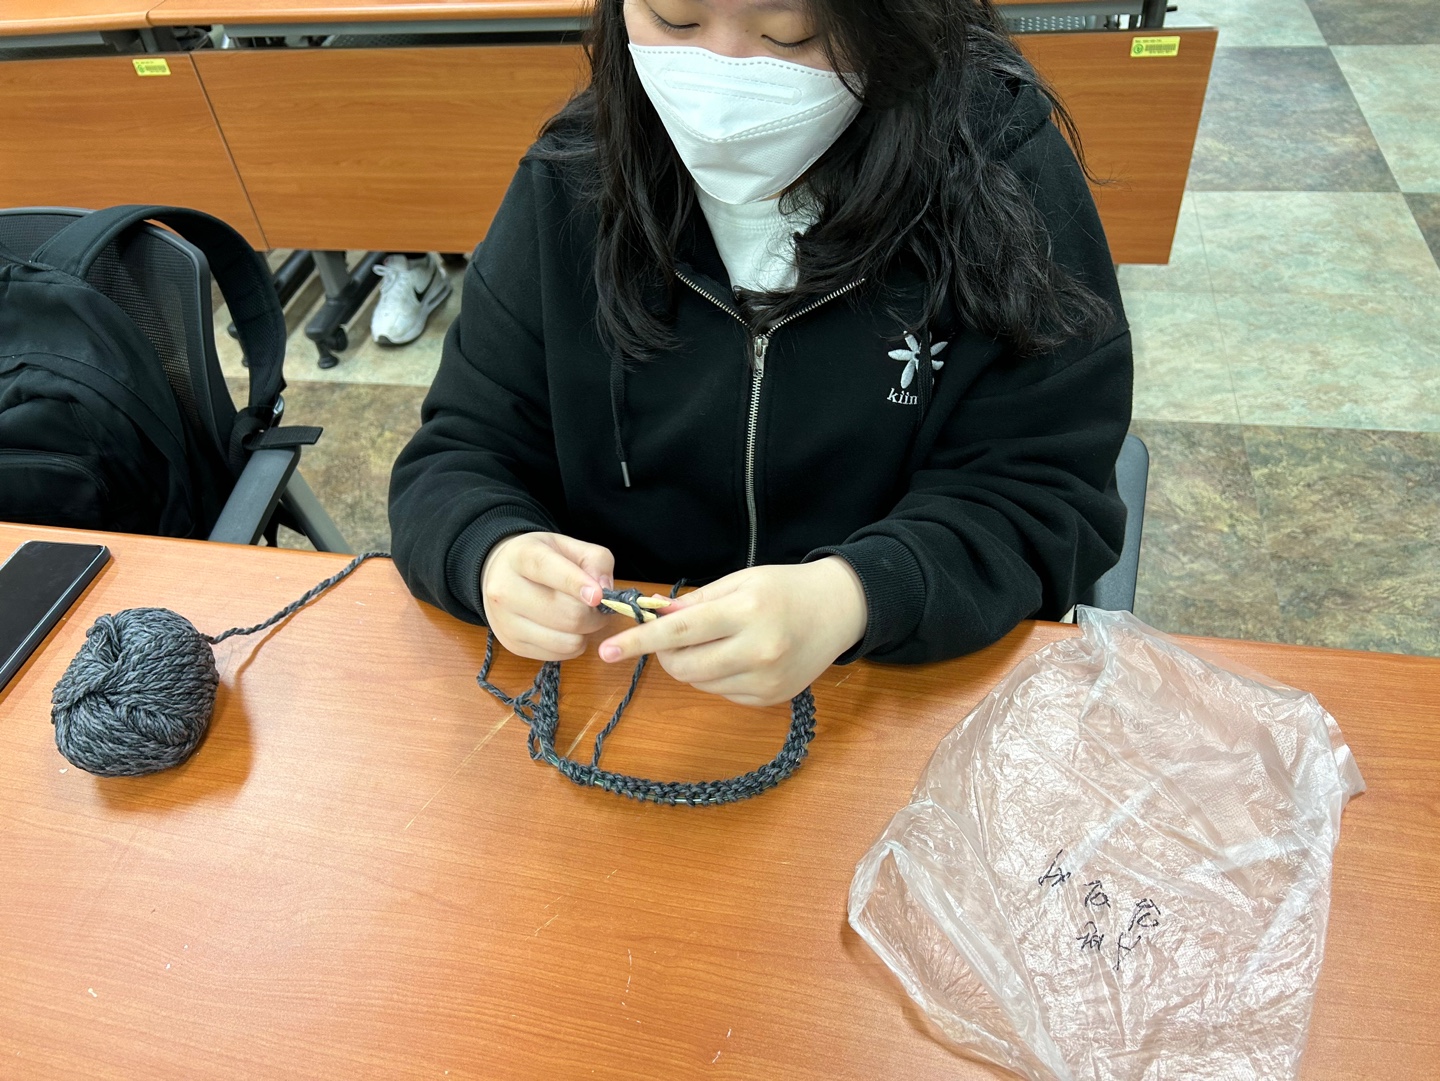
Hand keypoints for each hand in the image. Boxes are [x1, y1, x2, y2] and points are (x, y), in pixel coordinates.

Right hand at [480, 532, 614, 660]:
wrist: (500, 575)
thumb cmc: (542, 559)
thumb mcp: (569, 546)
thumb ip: (595, 560)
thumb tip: (605, 589)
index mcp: (520, 557)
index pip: (547, 569)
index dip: (576, 583)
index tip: (598, 595)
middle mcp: (505, 590)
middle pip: (567, 613)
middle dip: (594, 613)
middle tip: (599, 607)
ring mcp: (506, 621)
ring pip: (566, 640)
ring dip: (586, 632)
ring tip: (582, 617)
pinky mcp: (513, 645)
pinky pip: (560, 654)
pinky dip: (573, 644)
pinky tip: (566, 629)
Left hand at [597, 557, 867, 706]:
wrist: (839, 610)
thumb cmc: (784, 588)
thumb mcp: (740, 580)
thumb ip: (696, 603)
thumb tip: (654, 618)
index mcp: (747, 612)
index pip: (679, 632)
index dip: (639, 642)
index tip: (606, 651)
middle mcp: (758, 650)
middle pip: (684, 667)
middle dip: (665, 654)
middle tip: (671, 637)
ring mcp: (766, 680)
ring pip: (700, 683)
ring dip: (691, 665)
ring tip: (713, 642)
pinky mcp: (771, 698)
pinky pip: (722, 694)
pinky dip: (716, 677)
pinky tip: (737, 657)